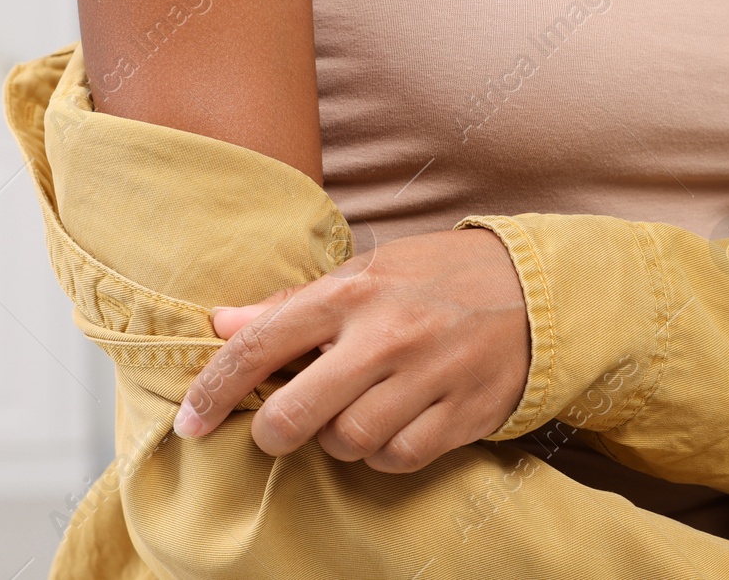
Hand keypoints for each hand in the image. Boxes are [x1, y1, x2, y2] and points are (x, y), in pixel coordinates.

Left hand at [174, 227, 529, 472]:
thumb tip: (221, 322)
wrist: (537, 287)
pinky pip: (397, 458)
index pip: (261, 344)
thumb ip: (293, 303)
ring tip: (355, 412)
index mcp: (352, 291)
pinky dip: (383, 453)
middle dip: (274, 432)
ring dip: (338, 439)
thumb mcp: (367, 270)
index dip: (214, 390)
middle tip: (281, 427)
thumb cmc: (439, 276)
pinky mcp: (461, 412)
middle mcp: (386, 334)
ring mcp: (427, 376)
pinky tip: (392, 425)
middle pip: (297, 414)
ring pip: (348, 442)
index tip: (191, 422)